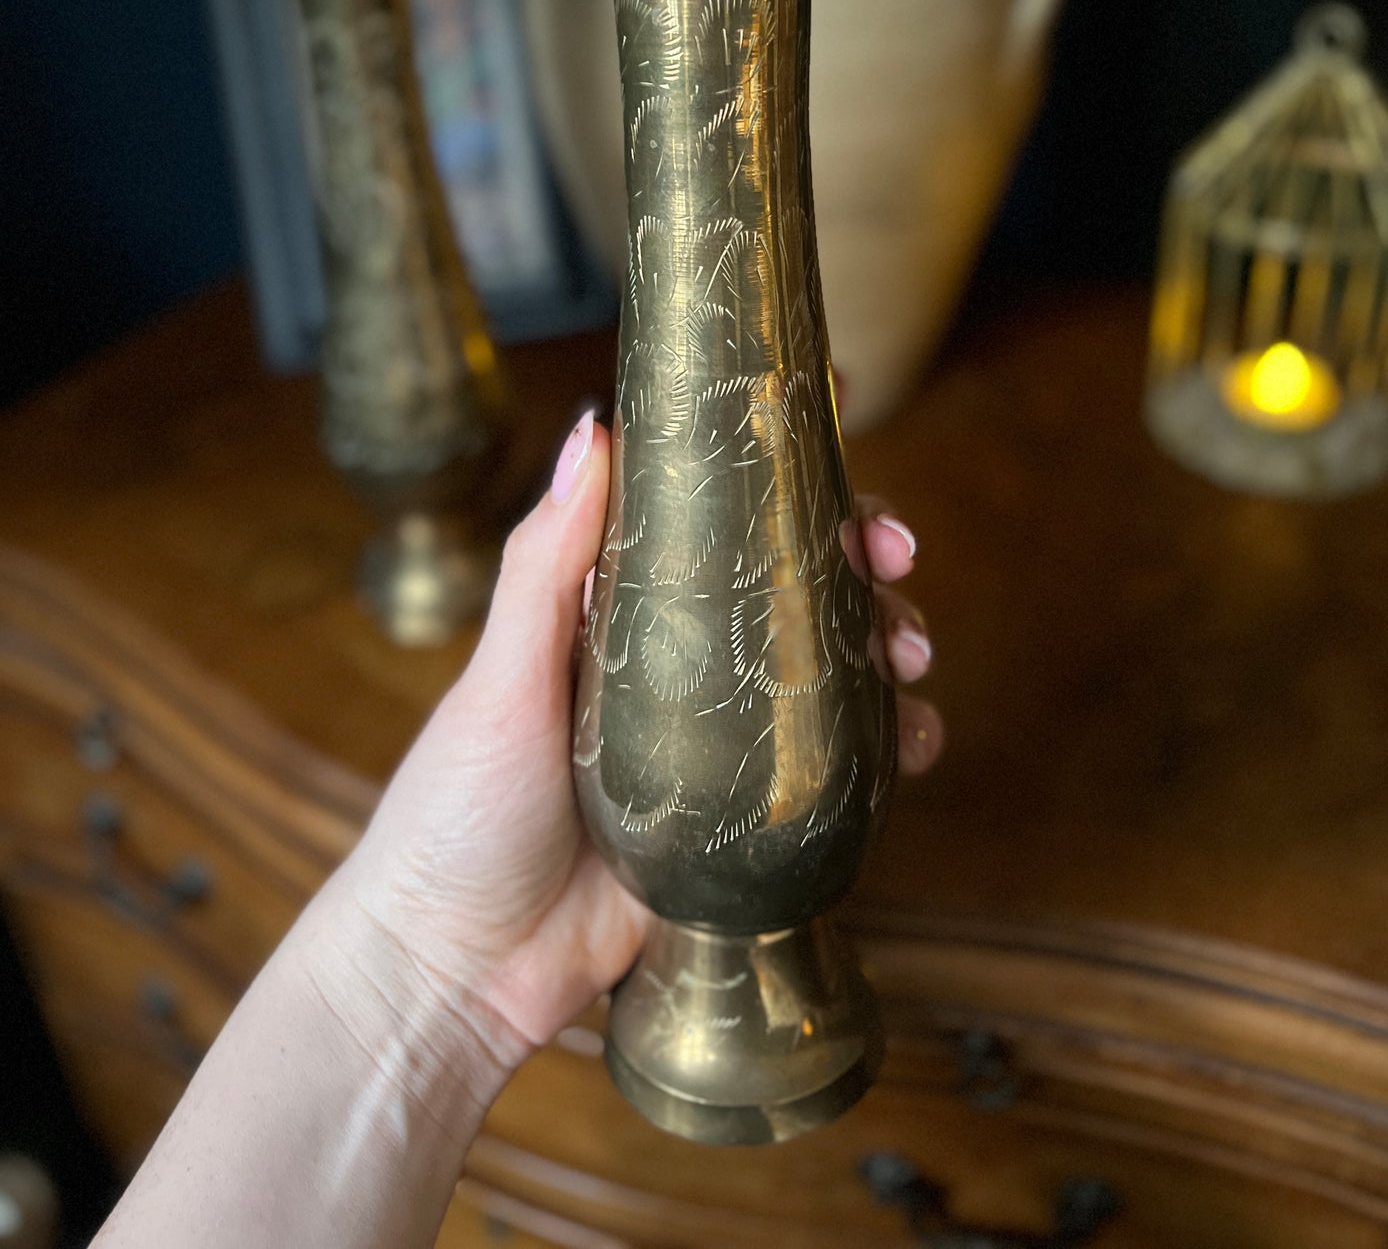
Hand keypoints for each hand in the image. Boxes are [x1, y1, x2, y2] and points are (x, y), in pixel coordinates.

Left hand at [321, 414, 943, 1098]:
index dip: (779, 478)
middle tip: (895, 556)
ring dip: (883, 647)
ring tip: (913, 652)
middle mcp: (675, 669)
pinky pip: (832, 774)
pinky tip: (918, 742)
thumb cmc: (454, 812)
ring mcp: (715, 747)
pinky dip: (888, 750)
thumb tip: (592, 429)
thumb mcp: (500, 676)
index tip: (838, 435)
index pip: (709, 519)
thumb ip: (544, 561)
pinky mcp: (741, 824)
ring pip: (824, 674)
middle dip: (856, 561)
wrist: (456, 974)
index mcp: (614, 613)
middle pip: (787, 589)